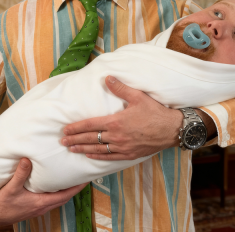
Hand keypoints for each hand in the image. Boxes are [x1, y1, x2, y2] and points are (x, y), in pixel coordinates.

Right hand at [0, 158, 87, 225]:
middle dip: (75, 187)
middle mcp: (43, 206)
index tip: (85, 179)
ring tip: (72, 176)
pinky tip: (55, 182)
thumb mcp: (11, 188)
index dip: (76, 188)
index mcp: (41, 202)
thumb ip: (20, 174)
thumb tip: (27, 159)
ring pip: (59, 198)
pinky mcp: (35, 205)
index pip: (65, 195)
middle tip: (82, 174)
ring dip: (67, 189)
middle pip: (65, 196)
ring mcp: (40, 207)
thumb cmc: (3, 204)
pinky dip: (57, 190)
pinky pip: (51, 198)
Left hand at [61, 76, 183, 160]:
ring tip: (72, 150)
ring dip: (83, 149)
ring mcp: (123, 147)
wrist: (171, 129)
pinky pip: (110, 157)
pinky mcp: (130, 154)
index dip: (77, 128)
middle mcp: (117, 136)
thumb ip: (120, 88)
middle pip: (91, 139)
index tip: (66, 130)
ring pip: (98, 150)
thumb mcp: (138, 97)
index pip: (91, 125)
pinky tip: (90, 156)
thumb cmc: (155, 112)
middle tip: (63, 142)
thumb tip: (107, 78)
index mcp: (116, 122)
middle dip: (76, 140)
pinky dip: (98, 156)